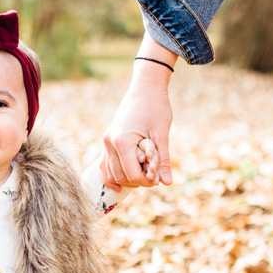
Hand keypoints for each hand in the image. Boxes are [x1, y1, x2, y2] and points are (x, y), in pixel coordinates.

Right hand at [102, 47, 174, 188]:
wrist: (145, 88)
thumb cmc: (156, 107)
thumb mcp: (162, 134)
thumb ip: (162, 160)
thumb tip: (167, 183)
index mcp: (122, 142)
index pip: (132, 174)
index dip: (147, 181)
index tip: (158, 178)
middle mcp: (109, 143)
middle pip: (120, 176)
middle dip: (137, 181)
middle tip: (153, 176)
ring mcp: (105, 142)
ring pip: (110, 173)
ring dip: (126, 179)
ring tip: (143, 174)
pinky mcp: (107, 140)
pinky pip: (105, 165)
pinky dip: (113, 175)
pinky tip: (121, 185)